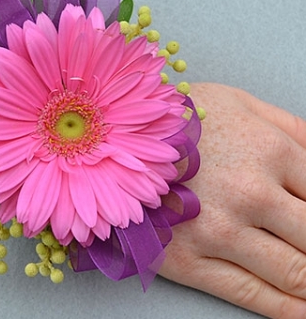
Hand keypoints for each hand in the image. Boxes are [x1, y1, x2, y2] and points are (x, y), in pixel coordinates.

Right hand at [159, 83, 305, 318]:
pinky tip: (301, 310)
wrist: (115, 138)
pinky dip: (286, 309)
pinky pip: (250, 293)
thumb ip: (292, 128)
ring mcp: (218, 230)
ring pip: (295, 275)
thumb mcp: (238, 104)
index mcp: (269, 150)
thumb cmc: (179, 119)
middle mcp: (251, 193)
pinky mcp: (187, 259)